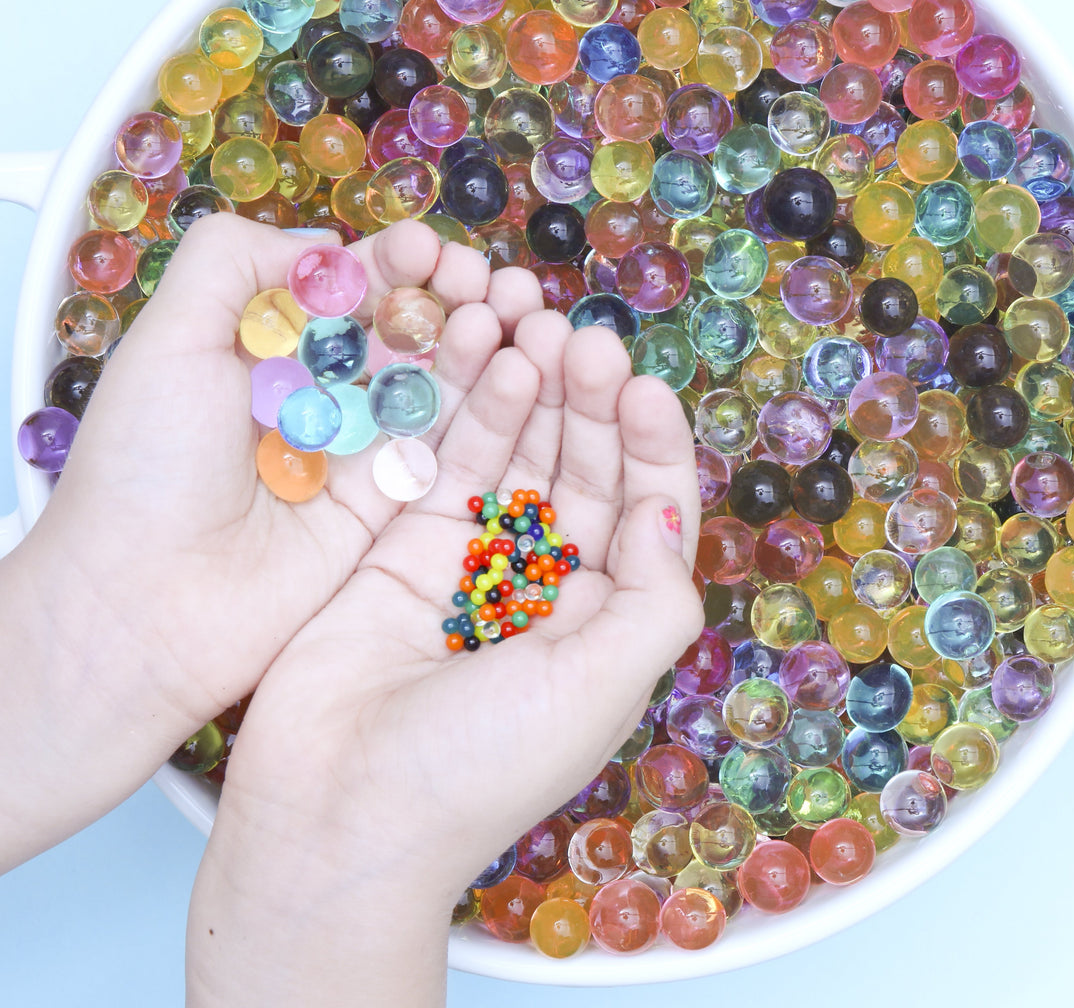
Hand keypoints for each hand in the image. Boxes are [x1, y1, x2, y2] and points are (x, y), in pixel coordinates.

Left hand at [0, 211, 540, 866]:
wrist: (144, 606)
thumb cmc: (140, 471)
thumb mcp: (165, 340)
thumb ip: (232, 264)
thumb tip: (326, 249)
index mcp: (264, 348)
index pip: (344, 288)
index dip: (392, 262)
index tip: (427, 249)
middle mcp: (317, 396)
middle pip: (401, 330)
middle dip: (449, 298)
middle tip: (487, 282)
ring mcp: (357, 452)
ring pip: (434, 384)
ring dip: (478, 344)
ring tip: (514, 313)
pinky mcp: (389, 507)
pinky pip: (447, 449)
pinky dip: (484, 409)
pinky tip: (513, 371)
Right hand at [186, 316, 701, 1006]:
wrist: (335, 815)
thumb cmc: (480, 768)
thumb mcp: (599, 687)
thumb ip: (652, 599)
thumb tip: (668, 510)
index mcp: (600, 623)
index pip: (642, 512)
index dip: (650, 447)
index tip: (644, 387)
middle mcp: (541, 587)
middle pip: (580, 471)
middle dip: (592, 405)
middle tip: (590, 342)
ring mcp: (468, 561)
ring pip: (517, 456)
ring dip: (537, 393)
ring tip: (543, 329)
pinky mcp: (400, 545)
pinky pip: (448, 464)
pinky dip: (475, 414)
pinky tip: (496, 361)